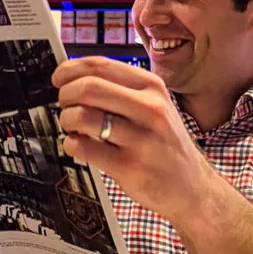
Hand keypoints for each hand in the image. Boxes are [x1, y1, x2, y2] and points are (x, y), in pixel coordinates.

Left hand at [52, 56, 209, 223]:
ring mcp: (141, 139)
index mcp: (152, 87)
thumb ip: (122, 91)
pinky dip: (71, 144)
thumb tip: (75, 77)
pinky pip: (84, 147)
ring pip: (82, 116)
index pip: (100, 65)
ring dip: (66, 120)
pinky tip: (79, 145)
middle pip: (88, 87)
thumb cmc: (166, 145)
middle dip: (65, 95)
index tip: (59, 79)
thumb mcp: (155, 107)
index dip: (70, 70)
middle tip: (65, 106)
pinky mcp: (130, 167)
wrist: (193, 188)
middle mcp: (150, 109)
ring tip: (73, 127)